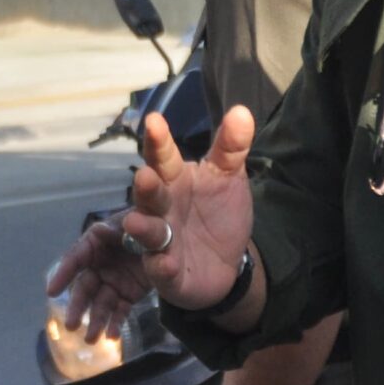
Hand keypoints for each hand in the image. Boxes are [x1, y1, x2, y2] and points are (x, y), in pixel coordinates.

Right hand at [46, 220, 151, 342]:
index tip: (51, 292)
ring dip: (95, 321)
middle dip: (78, 306)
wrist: (176, 235)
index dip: (63, 273)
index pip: (77, 257)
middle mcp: (101, 262)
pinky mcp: (128, 293)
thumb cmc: (155, 219)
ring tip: (92, 340)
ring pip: (101, 302)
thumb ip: (126, 225)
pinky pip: (119, 309)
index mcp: (98, 240)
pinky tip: (113, 337)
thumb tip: (101, 230)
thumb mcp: (145, 215)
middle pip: (85, 285)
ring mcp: (114, 279)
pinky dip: (115, 323)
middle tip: (72, 326)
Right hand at [49, 108, 257, 338]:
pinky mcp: (165, 273)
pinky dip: (162, 267)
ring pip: (147, 234)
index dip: (158, 141)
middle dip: (146, 188)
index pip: (163, 157)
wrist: (227, 262)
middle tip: (146, 176)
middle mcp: (159, 209)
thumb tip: (242, 110)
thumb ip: (232, 146)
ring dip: (143, 229)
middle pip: (148, 195)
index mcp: (172, 180)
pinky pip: (161, 270)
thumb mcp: (229, 177)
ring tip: (142, 224)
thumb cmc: (219, 212)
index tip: (154, 121)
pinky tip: (166, 264)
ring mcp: (160, 241)